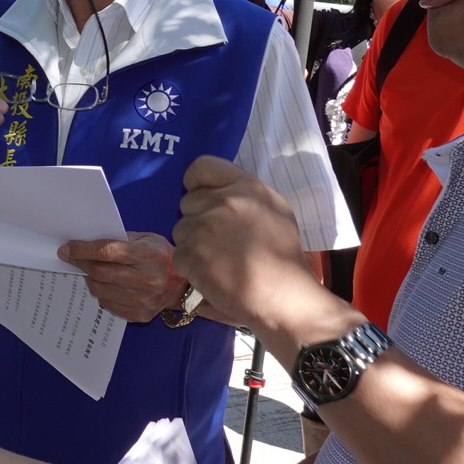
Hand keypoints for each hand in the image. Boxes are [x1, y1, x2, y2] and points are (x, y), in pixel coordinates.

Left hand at [58, 232, 185, 322]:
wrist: (185, 286)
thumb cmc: (162, 257)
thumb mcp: (147, 239)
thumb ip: (120, 239)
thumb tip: (87, 241)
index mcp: (148, 256)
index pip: (107, 252)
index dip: (83, 250)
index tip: (67, 248)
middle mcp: (146, 280)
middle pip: (100, 272)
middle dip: (81, 263)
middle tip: (71, 258)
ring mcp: (143, 300)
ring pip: (100, 290)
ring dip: (90, 279)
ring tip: (91, 271)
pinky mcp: (140, 315)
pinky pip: (108, 304)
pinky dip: (102, 293)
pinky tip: (106, 285)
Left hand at [174, 157, 347, 353]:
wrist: (284, 297)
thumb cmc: (283, 257)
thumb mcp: (274, 211)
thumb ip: (243, 195)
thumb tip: (212, 193)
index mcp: (246, 186)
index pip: (201, 166)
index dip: (197, 184)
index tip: (202, 199)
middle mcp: (224, 201)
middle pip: (187, 203)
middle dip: (197, 220)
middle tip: (220, 242)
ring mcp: (205, 227)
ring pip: (180, 230)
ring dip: (193, 245)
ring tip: (220, 261)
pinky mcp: (192, 254)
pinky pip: (179, 255)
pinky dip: (191, 268)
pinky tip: (214, 275)